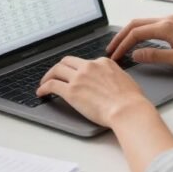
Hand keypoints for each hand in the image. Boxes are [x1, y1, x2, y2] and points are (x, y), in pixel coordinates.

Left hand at [36, 56, 153, 126]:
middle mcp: (89, 66)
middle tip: (55, 75)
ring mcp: (79, 78)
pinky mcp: (71, 91)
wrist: (127, 109)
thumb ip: (114, 76)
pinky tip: (41, 92)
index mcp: (103, 63)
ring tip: (44, 83)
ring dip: (48, 76)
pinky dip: (44, 87)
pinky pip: (52, 85)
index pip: (85, 62)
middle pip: (67, 61)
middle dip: (59, 68)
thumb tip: (111, 80)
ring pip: (56, 70)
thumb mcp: (125, 79)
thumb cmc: (131, 100)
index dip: (77, 69)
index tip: (74, 75)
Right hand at [107, 15, 172, 69]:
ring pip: (144, 23)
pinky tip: (139, 41)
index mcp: (165, 27)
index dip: (122, 45)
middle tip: (111, 49)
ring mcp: (172, 20)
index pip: (136, 33)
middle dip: (121, 36)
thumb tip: (135, 54)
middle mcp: (167, 20)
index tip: (115, 56)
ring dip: (130, 34)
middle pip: (136, 24)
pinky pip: (152, 25)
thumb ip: (154, 56)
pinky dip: (141, 32)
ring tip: (121, 45)